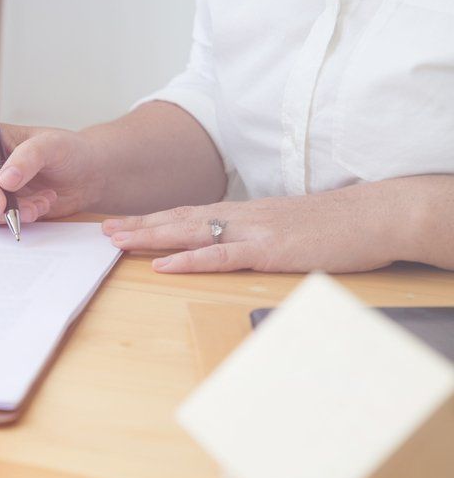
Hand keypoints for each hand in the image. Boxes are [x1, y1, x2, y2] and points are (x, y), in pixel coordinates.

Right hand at [0, 122, 100, 224]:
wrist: (83, 174)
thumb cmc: (66, 150)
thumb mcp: (52, 145)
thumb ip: (29, 158)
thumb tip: (5, 180)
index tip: (0, 202)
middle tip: (28, 209)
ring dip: (9, 215)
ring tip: (40, 203)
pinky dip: (14, 221)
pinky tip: (37, 207)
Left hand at [102, 185, 401, 273]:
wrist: (376, 214)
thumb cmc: (333, 225)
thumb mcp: (284, 227)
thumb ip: (254, 236)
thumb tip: (229, 248)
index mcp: (243, 212)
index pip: (187, 213)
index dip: (151, 219)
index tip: (120, 223)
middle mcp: (240, 216)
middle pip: (178, 218)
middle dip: (137, 225)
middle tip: (101, 231)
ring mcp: (252, 231)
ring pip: (190, 232)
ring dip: (150, 236)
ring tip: (117, 241)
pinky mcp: (268, 250)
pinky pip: (220, 255)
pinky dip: (189, 260)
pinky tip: (163, 265)